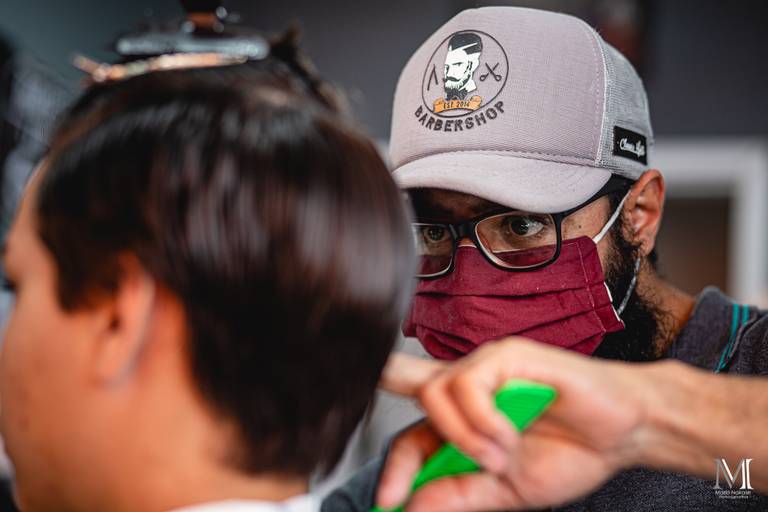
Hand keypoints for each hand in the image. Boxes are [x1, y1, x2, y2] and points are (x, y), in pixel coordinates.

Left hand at [376, 338, 651, 510]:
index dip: (394, 471)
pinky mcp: (507, 355)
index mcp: (462, 422)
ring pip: (435, 392)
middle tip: (389, 471)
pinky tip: (510, 438)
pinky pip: (470, 384)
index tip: (387, 504)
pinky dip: (484, 421)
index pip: (411, 438)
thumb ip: (457, 494)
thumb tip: (408, 508)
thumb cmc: (569, 453)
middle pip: (408, 390)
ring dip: (462, 438)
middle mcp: (466, 390)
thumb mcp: (504, 490)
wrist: (622, 435)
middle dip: (386, 403)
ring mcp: (485, 368)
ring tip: (499, 459)